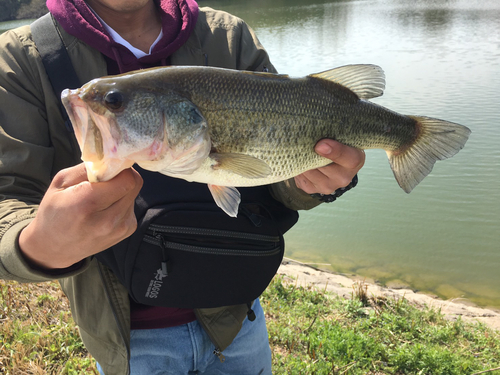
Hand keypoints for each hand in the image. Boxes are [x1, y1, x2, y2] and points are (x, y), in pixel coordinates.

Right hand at [19, 163, 142, 269]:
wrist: (55, 248)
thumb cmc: (54, 212)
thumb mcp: (60, 183)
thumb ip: (87, 168)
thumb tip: (110, 158)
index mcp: (87, 204)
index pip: (126, 179)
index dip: (121, 168)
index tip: (110, 167)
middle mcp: (108, 220)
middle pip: (134, 184)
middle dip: (122, 176)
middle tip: (106, 179)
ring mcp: (121, 228)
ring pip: (133, 194)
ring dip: (121, 190)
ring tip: (102, 197)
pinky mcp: (128, 231)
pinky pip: (131, 205)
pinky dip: (122, 202)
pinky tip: (105, 209)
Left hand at [294, 139, 364, 194]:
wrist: (335, 166)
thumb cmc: (338, 145)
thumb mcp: (342, 138)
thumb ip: (333, 135)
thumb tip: (316, 134)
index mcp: (355, 160)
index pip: (348, 158)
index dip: (334, 151)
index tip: (320, 145)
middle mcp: (343, 177)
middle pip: (321, 165)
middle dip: (310, 153)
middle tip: (303, 141)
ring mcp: (328, 186)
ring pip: (308, 171)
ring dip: (302, 160)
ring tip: (302, 150)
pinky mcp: (312, 190)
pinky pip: (300, 177)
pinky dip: (298, 168)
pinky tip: (302, 162)